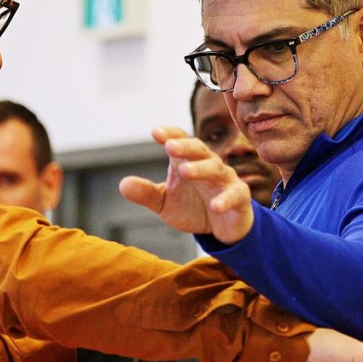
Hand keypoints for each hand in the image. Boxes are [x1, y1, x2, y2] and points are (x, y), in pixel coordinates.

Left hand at [119, 126, 254, 243]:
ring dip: (201, 169)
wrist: (220, 228)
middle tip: (169, 147)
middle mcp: (208, 165)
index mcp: (188, 161)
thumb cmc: (192, 207)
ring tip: (185, 171)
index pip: (180, 141)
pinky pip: (235, 194)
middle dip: (185, 147)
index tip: (155, 133)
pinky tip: (215, 206)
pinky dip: (225, 199)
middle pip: (199, 150)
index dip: (170, 135)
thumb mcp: (165, 203)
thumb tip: (122, 184)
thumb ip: (146, 193)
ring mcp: (225, 180)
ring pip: (216, 169)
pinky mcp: (239, 197)